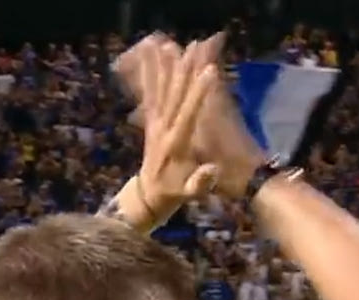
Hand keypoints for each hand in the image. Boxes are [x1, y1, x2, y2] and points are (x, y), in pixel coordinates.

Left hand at [135, 41, 219, 215]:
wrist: (146, 197)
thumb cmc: (172, 195)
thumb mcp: (187, 195)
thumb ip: (199, 183)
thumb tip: (212, 170)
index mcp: (175, 144)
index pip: (188, 114)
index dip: (199, 93)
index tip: (209, 72)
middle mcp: (163, 129)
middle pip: (174, 95)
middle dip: (184, 70)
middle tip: (194, 47)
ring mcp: (154, 124)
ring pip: (160, 91)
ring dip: (164, 67)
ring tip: (167, 44)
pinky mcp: (150, 121)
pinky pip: (149, 94)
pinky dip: (149, 75)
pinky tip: (149, 57)